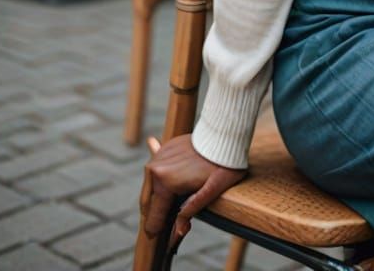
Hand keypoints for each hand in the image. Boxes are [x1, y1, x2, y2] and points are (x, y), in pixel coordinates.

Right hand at [141, 135, 245, 252]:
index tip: (156, 239)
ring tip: (164, 211)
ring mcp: (158, 156)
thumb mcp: (213, 190)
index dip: (155, 229)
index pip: (154, 215)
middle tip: (160, 228)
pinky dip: (158, 182)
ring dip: (155, 198)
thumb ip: (193, 209)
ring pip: (149, 186)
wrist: (225, 134)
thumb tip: (179, 231)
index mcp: (164, 181)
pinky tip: (164, 186)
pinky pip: (155, 170)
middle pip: (147, 201)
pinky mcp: (164, 148)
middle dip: (153, 215)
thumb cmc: (224, 164)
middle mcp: (155, 168)